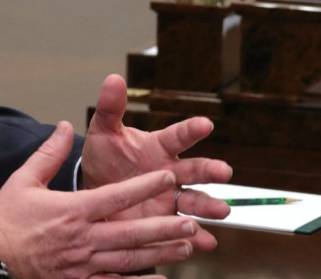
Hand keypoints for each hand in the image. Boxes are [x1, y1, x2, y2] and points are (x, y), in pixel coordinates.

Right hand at [0, 121, 202, 277]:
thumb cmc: (6, 218)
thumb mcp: (23, 179)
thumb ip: (49, 153)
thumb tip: (65, 126)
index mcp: (72, 210)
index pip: (117, 195)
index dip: (145, 186)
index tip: (168, 176)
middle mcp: (82, 238)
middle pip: (131, 232)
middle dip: (165, 226)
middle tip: (191, 220)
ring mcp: (82, 264)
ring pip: (129, 258)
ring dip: (160, 252)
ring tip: (187, 246)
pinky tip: (160, 278)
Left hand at [80, 74, 232, 241]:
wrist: (96, 193)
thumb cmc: (105, 158)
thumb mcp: (103, 133)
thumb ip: (111, 109)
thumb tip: (113, 78)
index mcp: (158, 147)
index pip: (177, 136)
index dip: (190, 130)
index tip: (205, 124)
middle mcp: (170, 172)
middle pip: (194, 170)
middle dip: (210, 170)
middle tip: (224, 171)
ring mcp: (170, 198)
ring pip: (195, 200)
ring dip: (209, 205)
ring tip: (221, 210)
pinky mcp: (166, 223)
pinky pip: (184, 231)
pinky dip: (196, 237)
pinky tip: (205, 242)